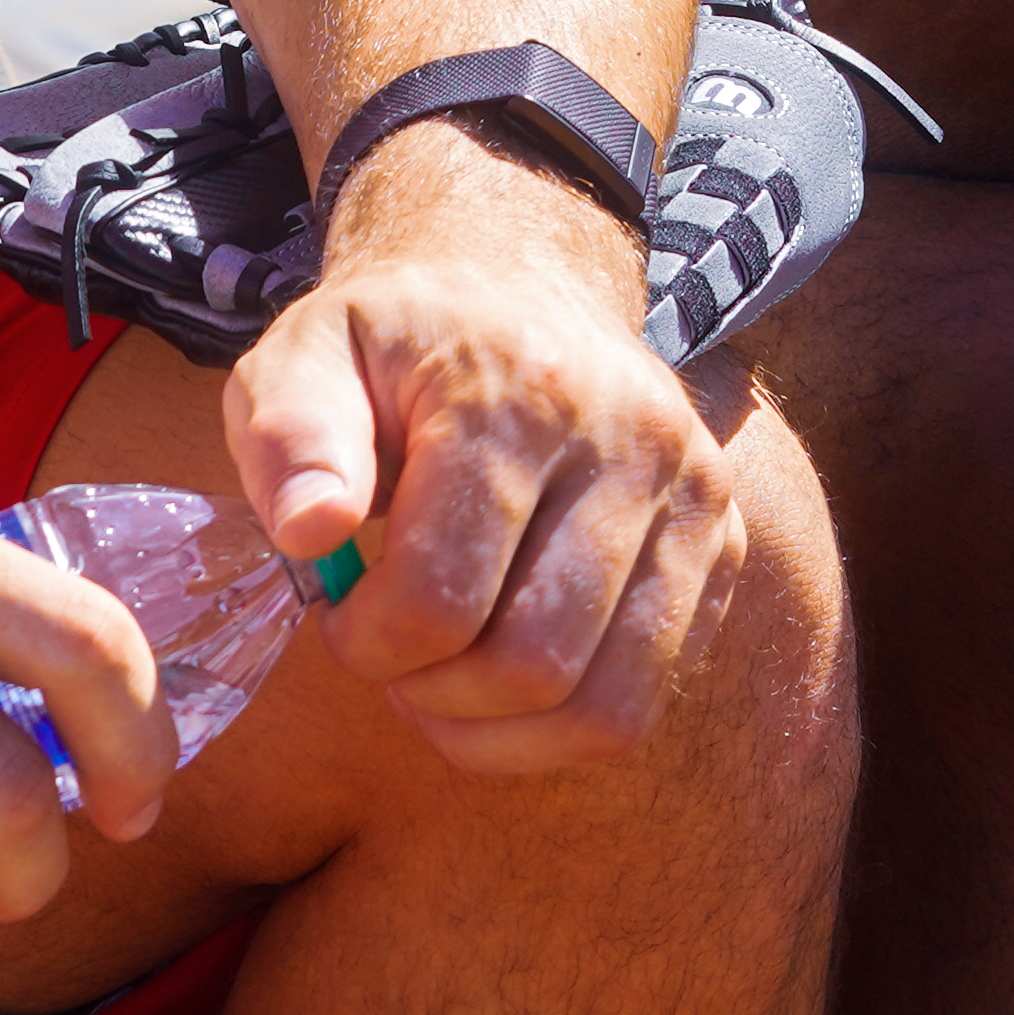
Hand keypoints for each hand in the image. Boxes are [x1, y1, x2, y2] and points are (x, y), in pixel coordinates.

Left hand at [222, 124, 747, 771]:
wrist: (517, 283)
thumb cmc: (396, 344)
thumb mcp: (307, 353)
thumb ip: (290, 435)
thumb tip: (309, 530)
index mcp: (522, 393)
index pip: (440, 596)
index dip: (365, 643)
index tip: (337, 615)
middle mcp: (634, 443)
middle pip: (531, 664)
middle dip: (431, 695)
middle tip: (387, 657)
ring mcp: (695, 498)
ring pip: (602, 708)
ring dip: (496, 731)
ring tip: (439, 685)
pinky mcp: (723, 547)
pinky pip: (644, 702)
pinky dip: (558, 729)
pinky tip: (500, 684)